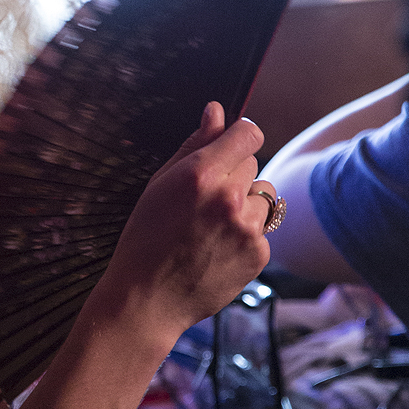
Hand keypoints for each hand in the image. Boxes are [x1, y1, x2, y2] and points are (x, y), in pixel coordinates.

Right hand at [97, 102, 272, 335]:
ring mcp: (248, 228)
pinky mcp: (260, 253)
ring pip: (263, 195)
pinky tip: (218, 246)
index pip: (248, 134)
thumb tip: (215, 111)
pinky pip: (263, 227)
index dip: (241, 135)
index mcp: (201, 175)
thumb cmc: (146, 236)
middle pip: (253, 163)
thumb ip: (194, 145)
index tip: (232, 143)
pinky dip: (246, 233)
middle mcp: (229, 198)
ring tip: (212, 224)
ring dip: (245, 203)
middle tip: (204, 198)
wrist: (148, 297)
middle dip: (233, 173)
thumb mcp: (160, 183)